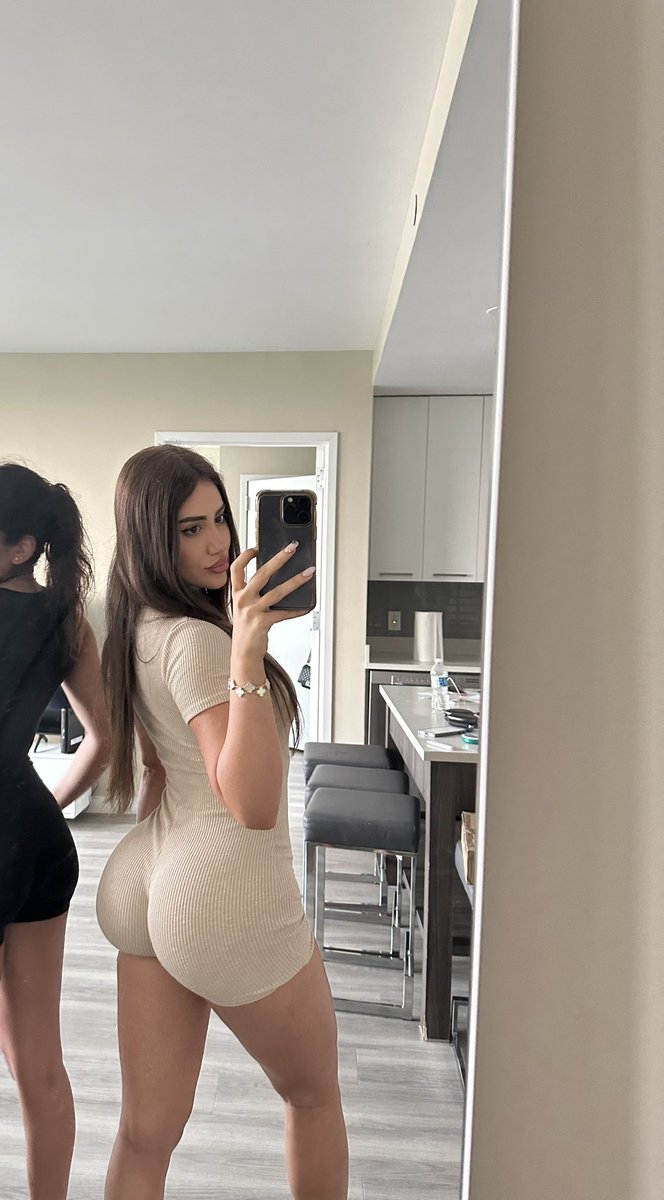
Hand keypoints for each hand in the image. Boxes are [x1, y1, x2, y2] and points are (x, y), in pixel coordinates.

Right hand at [229, 544, 313, 669]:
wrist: (243, 653)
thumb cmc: (247, 629)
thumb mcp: (244, 608)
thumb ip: (255, 593)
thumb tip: (279, 579)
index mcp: (237, 594)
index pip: (236, 568)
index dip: (245, 556)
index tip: (257, 548)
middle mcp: (243, 600)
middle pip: (262, 573)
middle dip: (279, 558)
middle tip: (292, 548)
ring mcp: (252, 611)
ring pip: (277, 591)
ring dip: (296, 580)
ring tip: (309, 572)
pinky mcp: (262, 623)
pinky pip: (284, 613)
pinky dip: (297, 610)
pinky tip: (306, 606)